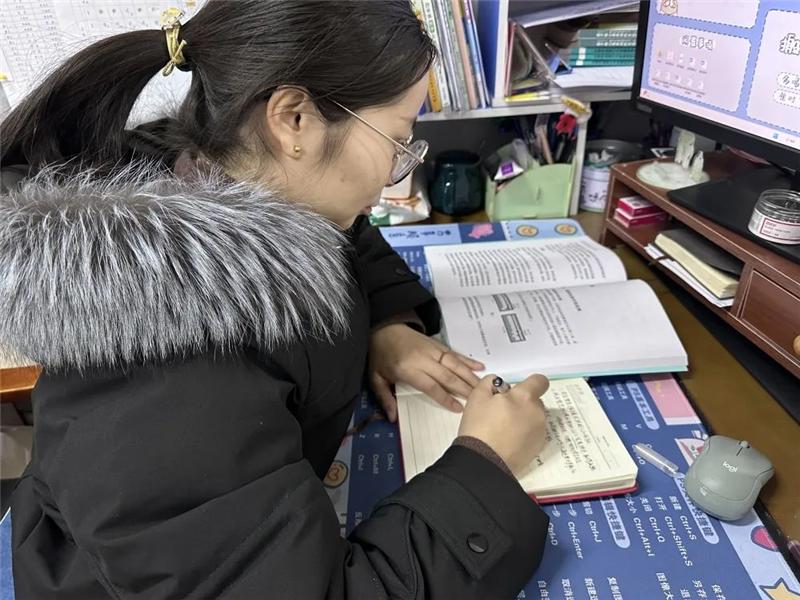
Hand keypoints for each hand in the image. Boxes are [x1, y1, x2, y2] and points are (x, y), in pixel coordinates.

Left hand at [369, 324, 483, 421]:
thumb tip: (392, 417)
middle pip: (447, 376)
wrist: (383, 327)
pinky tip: (479, 366)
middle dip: (464, 389)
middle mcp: (423, 359)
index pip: (431, 386)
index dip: (446, 398)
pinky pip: (454, 353)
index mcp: (408, 369)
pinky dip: (467, 360)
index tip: (459, 409)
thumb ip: (385, 398)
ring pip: (454, 364)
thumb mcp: (376, 378)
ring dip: (470, 375)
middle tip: (479, 400)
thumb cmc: (380, 354)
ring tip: (483, 386)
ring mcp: (431, 350)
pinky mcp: (436, 344)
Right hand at [457, 374, 548, 475]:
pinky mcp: (538, 446)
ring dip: (524, 418)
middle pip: (535, 400)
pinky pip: (534, 433)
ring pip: (534, 417)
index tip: (518, 390)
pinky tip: (508, 440)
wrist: (483, 461)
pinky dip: (525, 433)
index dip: (530, 383)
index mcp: (524, 397)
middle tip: (502, 412)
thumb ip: (489, 382)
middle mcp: (537, 412)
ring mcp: (540, 431)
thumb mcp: (476, 397)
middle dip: (522, 403)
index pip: (539, 381)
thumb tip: (497, 383)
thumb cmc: (479, 428)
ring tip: (504, 429)